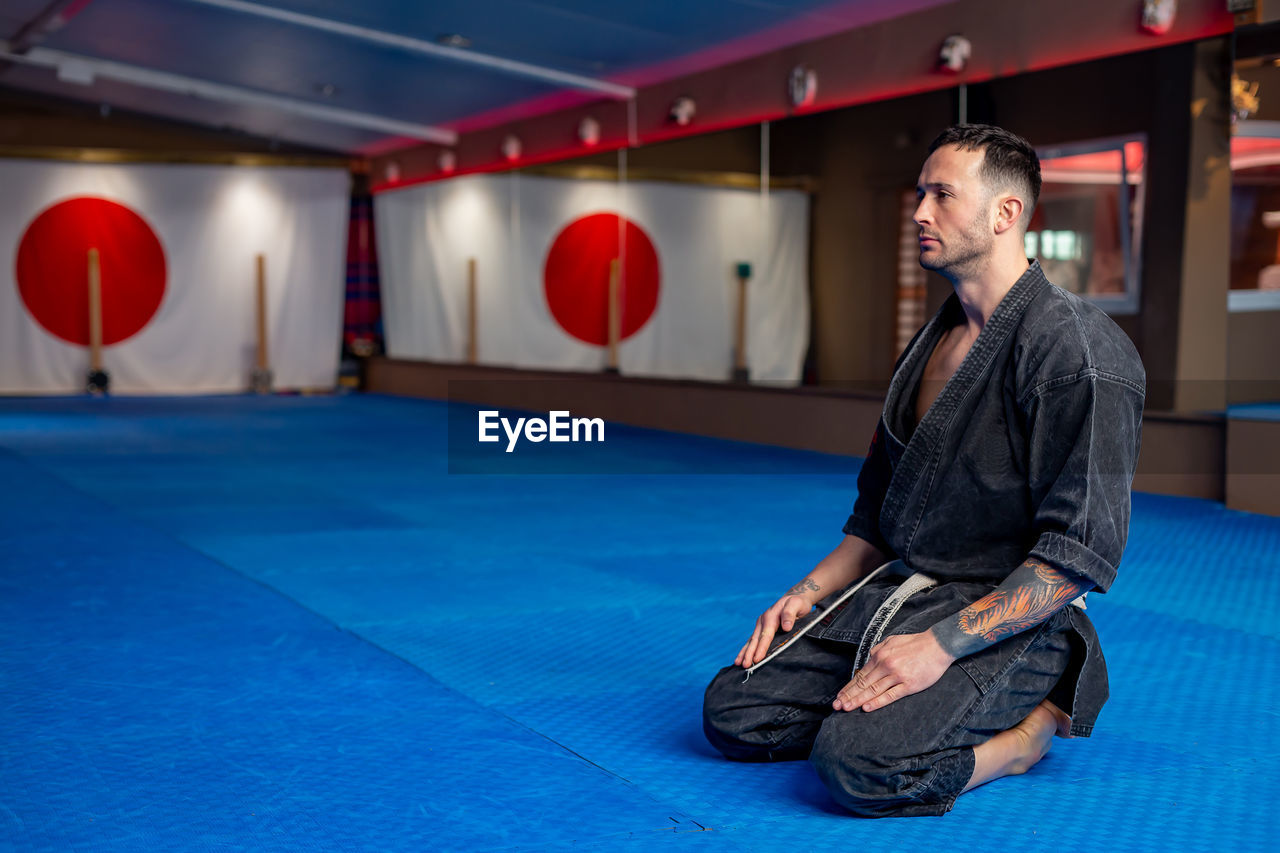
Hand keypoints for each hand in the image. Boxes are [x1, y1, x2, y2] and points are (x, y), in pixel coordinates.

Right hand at [735, 594, 813, 666]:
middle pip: (755, 639)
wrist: (794, 597)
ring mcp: (761, 624)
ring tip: (738, 663)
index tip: (757, 659)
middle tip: (745, 665)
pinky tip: (742, 657)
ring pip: (751, 640)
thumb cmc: (797, 603)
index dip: (761, 647)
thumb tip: (786, 627)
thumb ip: (790, 614)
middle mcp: (763, 621)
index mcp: (770, 616)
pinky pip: (753, 640)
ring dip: (745, 652)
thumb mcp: (796, 604)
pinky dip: (747, 648)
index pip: (766, 635)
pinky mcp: (762, 628)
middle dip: (749, 653)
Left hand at [833, 631, 954, 712]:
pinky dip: (877, 702)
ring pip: (873, 690)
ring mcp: (897, 675)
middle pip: (863, 684)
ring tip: (847, 708)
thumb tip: (869, 658)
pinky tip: (867, 708)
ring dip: (858, 700)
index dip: (849, 687)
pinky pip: (890, 695)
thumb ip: (879, 650)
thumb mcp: (892, 641)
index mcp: (880, 655)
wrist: (938, 645)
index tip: (840, 696)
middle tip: (837, 706)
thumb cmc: (915, 643)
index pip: (860, 675)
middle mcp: (885, 665)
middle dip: (848, 695)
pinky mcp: (909, 684)